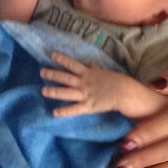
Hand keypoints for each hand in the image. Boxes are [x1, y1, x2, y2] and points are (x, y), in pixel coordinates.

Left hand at [41, 52, 167, 117]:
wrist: (127, 93)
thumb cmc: (117, 82)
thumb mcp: (105, 72)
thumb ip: (96, 69)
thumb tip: (91, 63)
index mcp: (89, 73)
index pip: (73, 64)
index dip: (62, 59)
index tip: (51, 55)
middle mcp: (85, 82)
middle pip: (66, 77)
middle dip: (53, 74)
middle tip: (41, 72)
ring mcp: (86, 94)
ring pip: (67, 92)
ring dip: (54, 91)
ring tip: (43, 91)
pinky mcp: (89, 106)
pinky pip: (75, 109)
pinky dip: (65, 111)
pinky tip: (54, 112)